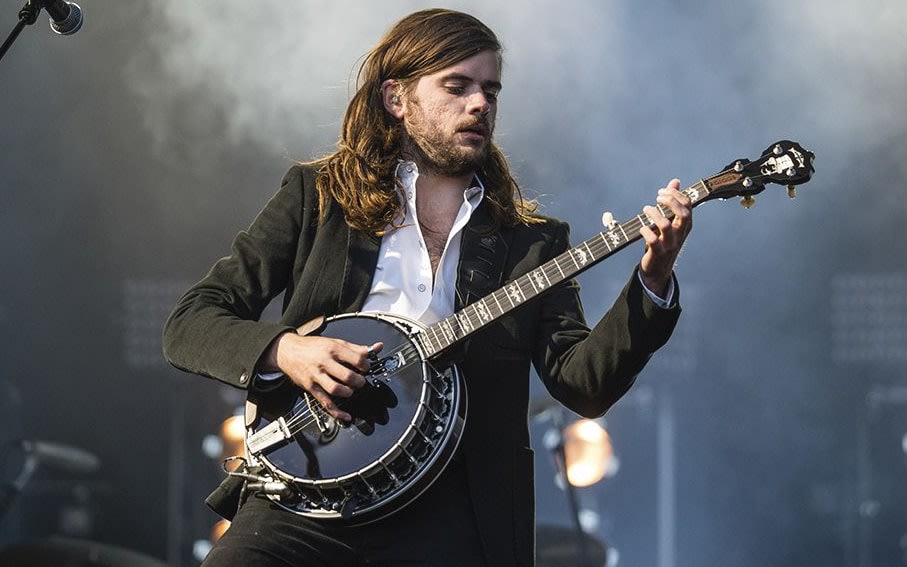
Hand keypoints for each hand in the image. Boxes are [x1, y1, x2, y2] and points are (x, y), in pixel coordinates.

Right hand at [266, 333, 382, 421]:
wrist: (287, 351)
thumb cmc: (312, 347)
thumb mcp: (335, 342)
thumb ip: (356, 348)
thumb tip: (377, 348)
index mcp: (333, 349)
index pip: (357, 359)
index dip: (366, 366)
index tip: (366, 368)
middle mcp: (325, 363)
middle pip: (348, 376)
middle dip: (359, 381)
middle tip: (360, 381)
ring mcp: (317, 376)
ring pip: (336, 389)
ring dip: (348, 392)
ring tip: (351, 390)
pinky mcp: (310, 388)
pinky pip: (325, 403)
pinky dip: (337, 412)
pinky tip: (346, 415)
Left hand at [639, 179, 692, 296]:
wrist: (658, 270)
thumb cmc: (662, 241)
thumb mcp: (669, 222)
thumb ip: (672, 201)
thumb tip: (675, 181)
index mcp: (685, 225)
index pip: (688, 205)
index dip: (675, 194)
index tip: (662, 191)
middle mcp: (680, 234)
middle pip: (683, 213)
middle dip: (670, 201)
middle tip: (657, 197)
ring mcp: (670, 244)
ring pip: (665, 225)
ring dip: (654, 214)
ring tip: (646, 209)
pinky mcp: (658, 253)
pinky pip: (652, 240)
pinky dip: (645, 230)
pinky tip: (642, 227)